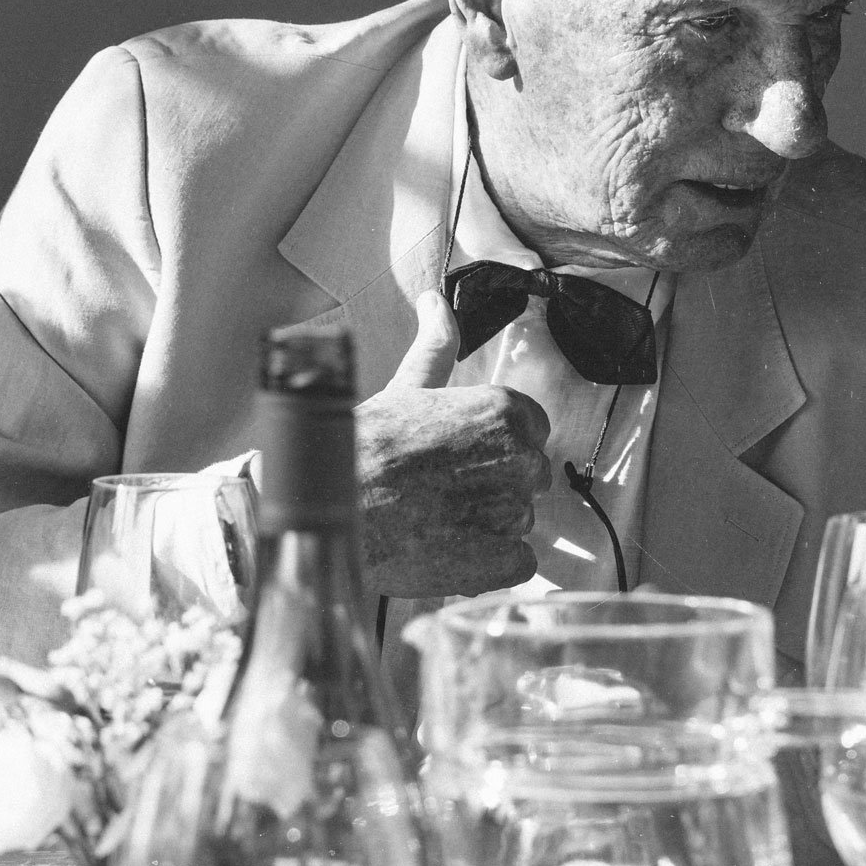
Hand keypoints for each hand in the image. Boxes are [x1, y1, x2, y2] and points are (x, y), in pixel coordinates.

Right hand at [355, 289, 552, 596]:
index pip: (530, 432)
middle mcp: (521, 457)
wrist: (335, 512)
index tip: (456, 457)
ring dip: (487, 525)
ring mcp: (514, 511)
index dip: (491, 448)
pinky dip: (489, 563)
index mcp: (507, 411)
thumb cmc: (365, 450)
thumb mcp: (406, 386)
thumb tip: (435, 302)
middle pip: (527, 476)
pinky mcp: (505, 561)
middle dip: (492, 486)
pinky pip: (517, 562)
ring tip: (435, 520)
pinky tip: (448, 549)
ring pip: (519, 520)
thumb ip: (437, 345)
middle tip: (439, 489)